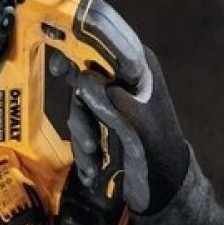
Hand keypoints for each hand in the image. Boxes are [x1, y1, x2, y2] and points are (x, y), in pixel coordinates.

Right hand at [50, 46, 188, 214]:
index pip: (106, 41)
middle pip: (84, 79)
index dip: (80, 41)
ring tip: (93, 154)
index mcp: (137, 67)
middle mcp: (122, 79)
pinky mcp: (103, 120)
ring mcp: (112, 100)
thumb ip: (107, 96)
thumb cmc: (157, 149)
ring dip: (83, 134)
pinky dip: (84, 146)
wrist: (163, 183)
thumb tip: (81, 76)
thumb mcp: (134, 120)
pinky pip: (81, 125)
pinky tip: (92, 165)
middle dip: (82, 111)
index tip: (59, 58)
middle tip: (85, 134)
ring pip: (80, 106)